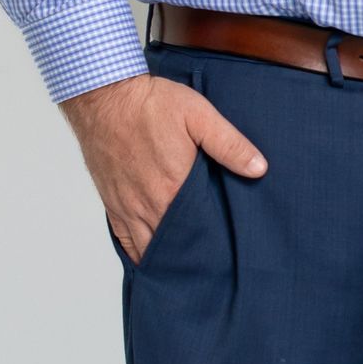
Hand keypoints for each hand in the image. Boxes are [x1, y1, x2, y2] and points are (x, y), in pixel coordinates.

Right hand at [58, 73, 266, 260]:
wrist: (103, 96)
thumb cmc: (150, 103)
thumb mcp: (199, 115)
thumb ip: (230, 144)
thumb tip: (259, 168)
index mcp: (173, 187)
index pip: (198, 232)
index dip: (213, 246)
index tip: (228, 255)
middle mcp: (147, 204)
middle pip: (174, 245)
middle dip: (192, 257)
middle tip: (211, 266)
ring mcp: (126, 205)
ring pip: (148, 247)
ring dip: (166, 258)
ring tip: (187, 267)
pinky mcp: (112, 202)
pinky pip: (125, 240)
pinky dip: (139, 252)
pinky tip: (153, 258)